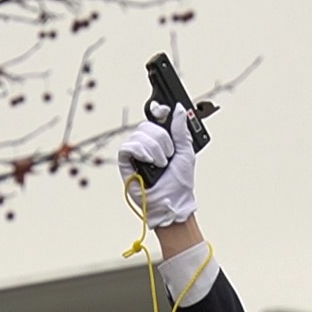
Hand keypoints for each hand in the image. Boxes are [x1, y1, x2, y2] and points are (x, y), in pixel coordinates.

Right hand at [117, 102, 197, 227]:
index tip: (164, 110)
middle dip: (162, 139)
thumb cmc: (180, 183)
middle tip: (169, 155)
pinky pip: (127, 147)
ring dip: (154, 149)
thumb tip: (178, 109)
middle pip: (147, 125)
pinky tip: (148, 160)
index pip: (155, 117)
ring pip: (138, 135)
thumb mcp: (186, 152)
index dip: (158, 110)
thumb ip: (181, 130)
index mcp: (161, 140)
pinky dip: (140, 151)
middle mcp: (147, 144)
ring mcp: (136, 153)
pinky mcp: (126, 163)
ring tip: (161, 164)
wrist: (173, 202)